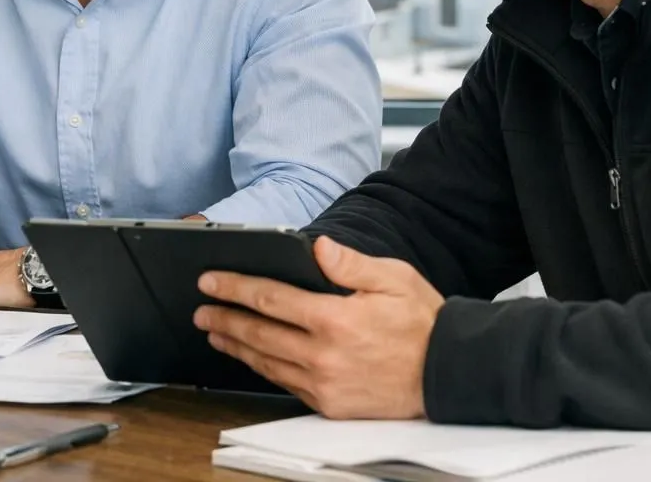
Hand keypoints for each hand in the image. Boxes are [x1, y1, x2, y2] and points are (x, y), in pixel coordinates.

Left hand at [193, 236, 442, 418]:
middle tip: (201, 310)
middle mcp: (323, 355)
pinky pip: (286, 385)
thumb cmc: (422, 323)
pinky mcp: (330, 405)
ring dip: (236, 346)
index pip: (270, 299)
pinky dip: (263, 369)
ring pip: (267, 363)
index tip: (210, 281)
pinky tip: (252, 358)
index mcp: (335, 319)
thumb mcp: (393, 278)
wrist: (448, 374)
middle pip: (259, 334)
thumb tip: (317, 246)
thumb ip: (349, 263)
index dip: (234, 288)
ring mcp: (325, 384)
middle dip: (224, 319)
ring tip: (216, 334)